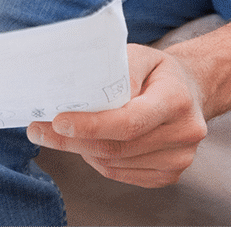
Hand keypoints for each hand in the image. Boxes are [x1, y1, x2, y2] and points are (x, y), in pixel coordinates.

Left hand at [27, 43, 208, 187]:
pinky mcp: (170, 174)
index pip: (129, 121)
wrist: (192, 90)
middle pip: (117, 146)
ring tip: (58, 134)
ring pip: (116, 164)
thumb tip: (83, 94)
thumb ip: (116, 70)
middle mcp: (183, 133)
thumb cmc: (158, 71)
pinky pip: (122, 174)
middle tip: (38, 130)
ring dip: (81, 151)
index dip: (91, 125)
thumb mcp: (140, 55)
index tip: (58, 120)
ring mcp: (178, 159)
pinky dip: (98, 161)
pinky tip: (86, 145)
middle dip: (72, 140)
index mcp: (176, 99)